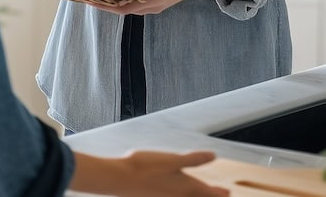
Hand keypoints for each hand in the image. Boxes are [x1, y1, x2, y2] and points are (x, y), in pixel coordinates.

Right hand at [70, 149, 229, 196]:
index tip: (227, 193)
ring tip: (201, 194)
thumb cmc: (146, 167)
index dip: (219, 193)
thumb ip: (194, 159)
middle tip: (221, 195)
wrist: (122, 179)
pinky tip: (177, 193)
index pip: (208, 192)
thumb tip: (213, 156)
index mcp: (186, 185)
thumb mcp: (173, 159)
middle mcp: (179, 196)